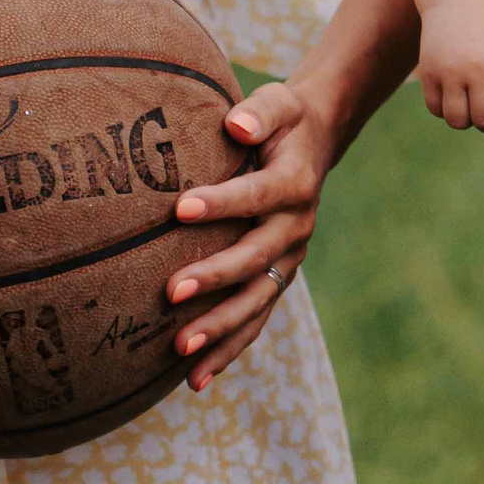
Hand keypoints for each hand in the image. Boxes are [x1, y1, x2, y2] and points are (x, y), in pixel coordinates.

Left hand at [161, 81, 342, 390]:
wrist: (314, 145)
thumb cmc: (283, 121)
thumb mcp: (279, 103)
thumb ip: (258, 113)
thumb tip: (235, 126)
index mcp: (294, 184)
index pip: (256, 195)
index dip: (221, 202)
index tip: (180, 207)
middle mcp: (296, 228)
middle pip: (254, 259)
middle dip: (213, 278)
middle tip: (169, 292)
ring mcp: (288, 260)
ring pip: (256, 302)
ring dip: (220, 329)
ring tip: (180, 351)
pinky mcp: (277, 280)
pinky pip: (254, 320)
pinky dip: (228, 350)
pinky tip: (195, 380)